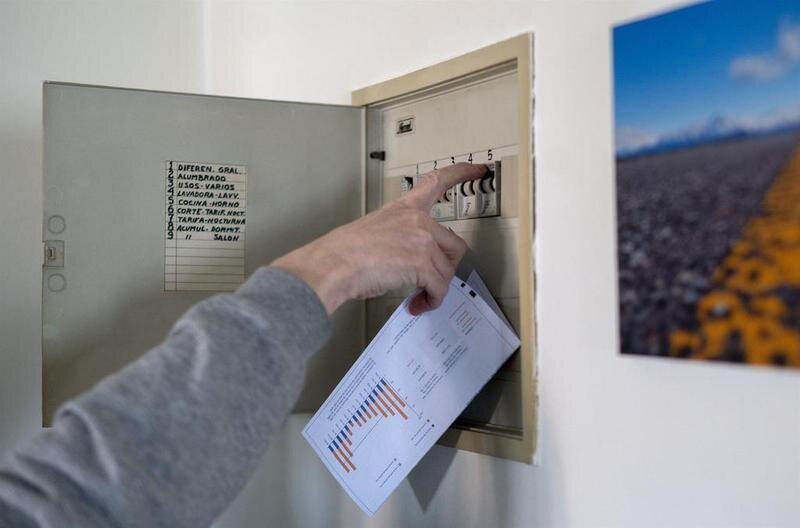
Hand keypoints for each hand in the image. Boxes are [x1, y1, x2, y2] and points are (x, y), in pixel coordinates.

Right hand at [271, 162, 486, 314]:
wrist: (333, 265)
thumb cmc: (343, 253)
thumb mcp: (373, 231)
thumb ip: (399, 238)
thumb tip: (406, 262)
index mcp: (404, 208)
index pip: (437, 182)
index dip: (461, 173)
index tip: (478, 168)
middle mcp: (418, 220)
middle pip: (454, 245)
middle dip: (444, 267)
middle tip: (429, 282)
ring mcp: (422, 240)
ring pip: (446, 271)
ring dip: (435, 289)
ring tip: (418, 298)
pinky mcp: (422, 263)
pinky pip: (439, 287)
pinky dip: (431, 301)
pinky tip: (418, 305)